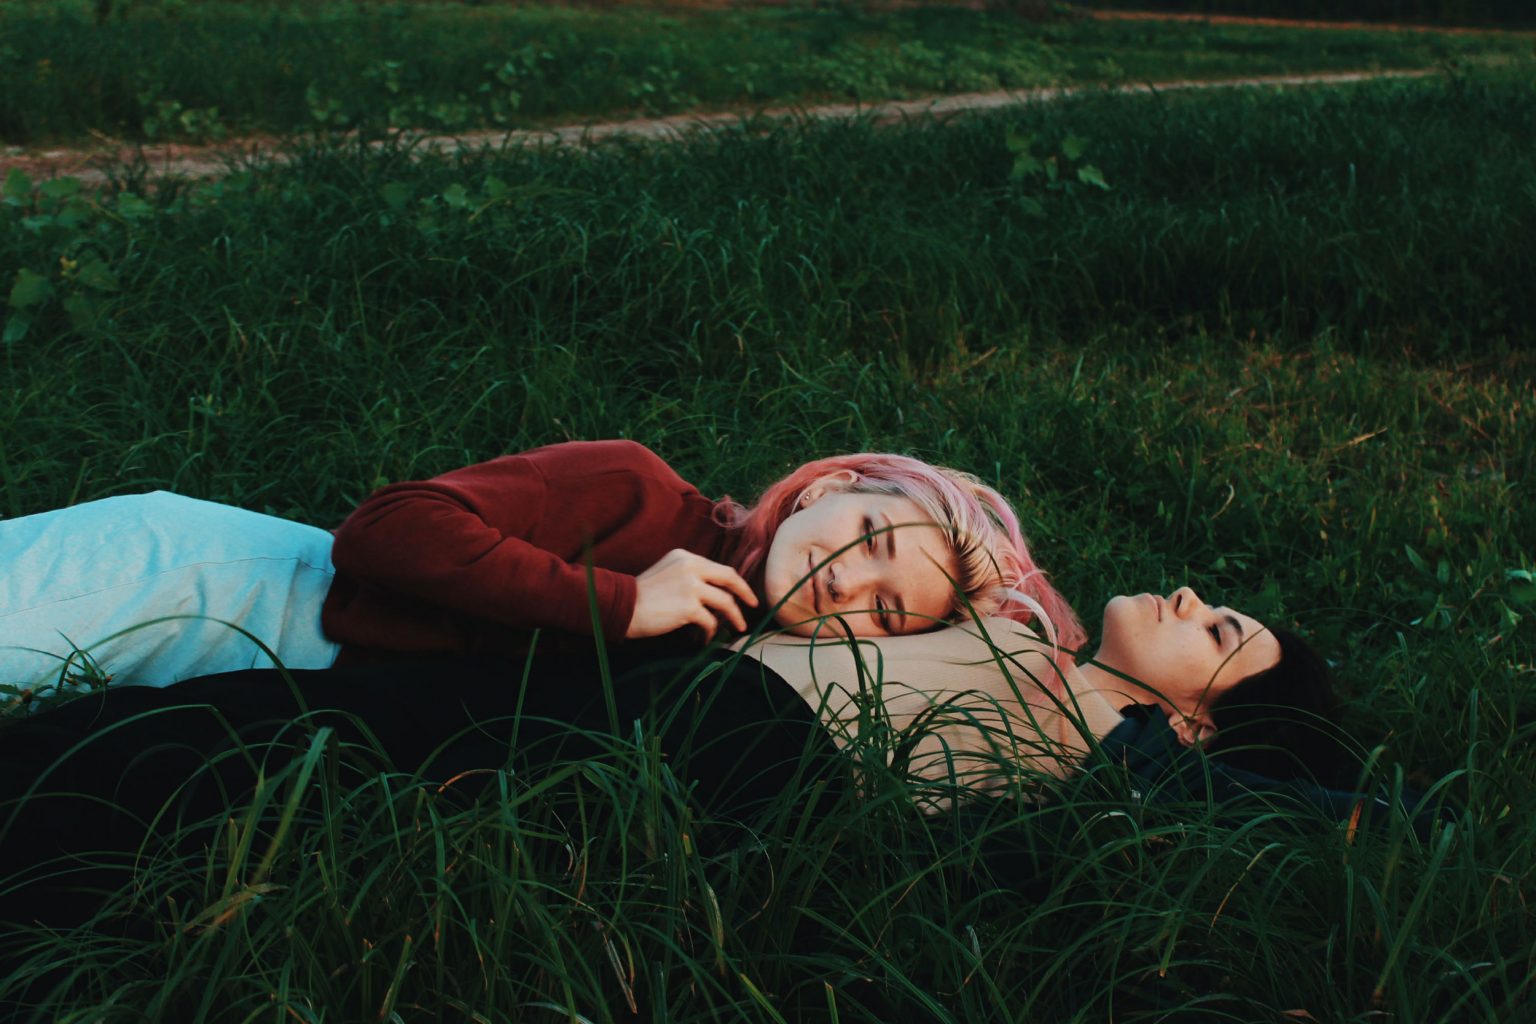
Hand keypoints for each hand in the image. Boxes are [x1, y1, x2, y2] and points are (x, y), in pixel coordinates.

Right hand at [626, 549, 757, 639]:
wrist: (620, 606)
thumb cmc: (640, 596)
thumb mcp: (666, 574)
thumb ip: (688, 576)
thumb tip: (715, 593)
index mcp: (685, 556)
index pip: (719, 568)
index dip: (736, 582)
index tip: (744, 594)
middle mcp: (690, 566)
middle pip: (729, 578)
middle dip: (745, 594)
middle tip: (753, 607)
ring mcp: (691, 585)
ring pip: (725, 602)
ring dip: (733, 617)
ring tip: (736, 629)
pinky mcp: (689, 606)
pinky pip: (710, 621)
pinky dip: (711, 632)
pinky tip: (705, 639)